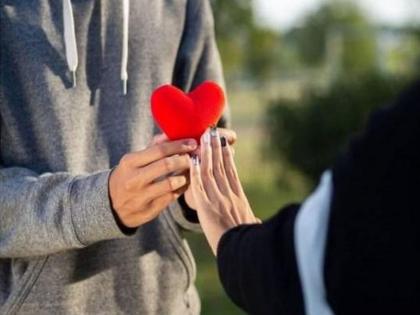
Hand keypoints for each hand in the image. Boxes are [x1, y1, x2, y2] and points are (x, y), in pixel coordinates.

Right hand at [109, 138, 196, 227]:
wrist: (111, 206)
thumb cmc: (128, 177)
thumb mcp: (133, 161)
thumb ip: (152, 148)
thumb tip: (169, 134)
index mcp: (130, 162)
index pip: (159, 150)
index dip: (179, 145)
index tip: (192, 143)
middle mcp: (134, 179)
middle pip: (167, 165)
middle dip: (185, 159)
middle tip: (194, 157)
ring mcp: (141, 197)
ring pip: (172, 183)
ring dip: (186, 175)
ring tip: (192, 170)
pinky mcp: (149, 210)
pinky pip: (172, 197)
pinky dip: (182, 188)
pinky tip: (186, 182)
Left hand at [189, 129, 259, 254]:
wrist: (245, 252)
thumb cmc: (252, 243)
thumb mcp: (253, 228)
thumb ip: (253, 221)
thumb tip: (258, 222)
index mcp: (239, 198)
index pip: (231, 172)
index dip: (227, 157)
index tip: (224, 144)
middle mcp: (229, 195)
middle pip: (221, 166)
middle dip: (216, 148)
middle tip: (212, 132)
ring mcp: (218, 199)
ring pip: (210, 171)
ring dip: (206, 153)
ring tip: (202, 138)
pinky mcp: (207, 207)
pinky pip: (199, 186)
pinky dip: (195, 171)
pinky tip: (192, 160)